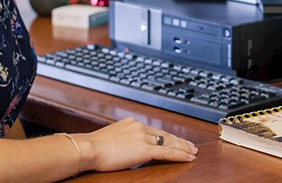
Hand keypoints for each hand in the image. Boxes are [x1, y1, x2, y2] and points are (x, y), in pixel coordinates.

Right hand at [76, 117, 197, 171]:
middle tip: (190, 145)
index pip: (154, 130)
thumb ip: (123, 139)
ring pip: (169, 142)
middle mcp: (139, 127)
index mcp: (132, 123)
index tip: (174, 139)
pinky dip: (180, 155)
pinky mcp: (145, 149)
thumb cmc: (94, 147)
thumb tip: (127, 147)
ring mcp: (143, 137)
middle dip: (179, 140)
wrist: (89, 148)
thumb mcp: (111, 138)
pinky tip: (188, 157)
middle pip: (165, 134)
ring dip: (183, 147)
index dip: (167, 136)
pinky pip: (167, 152)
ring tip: (192, 152)